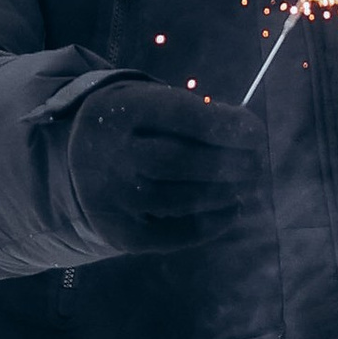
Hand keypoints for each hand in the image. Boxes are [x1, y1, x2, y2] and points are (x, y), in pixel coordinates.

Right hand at [61, 80, 264, 253]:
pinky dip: (210, 225)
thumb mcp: (155, 104)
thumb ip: (197, 115)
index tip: (256, 134)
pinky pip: (171, 234)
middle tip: (256, 165)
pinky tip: (231, 210)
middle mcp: (109, 154)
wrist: (82, 162)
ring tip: (247, 186)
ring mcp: (110, 197)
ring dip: (223, 194)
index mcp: (119, 110)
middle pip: (177, 161)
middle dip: (226, 164)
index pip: (179, 116)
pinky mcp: (120, 232)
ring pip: (177, 199)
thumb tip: (248, 136)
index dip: (223, 126)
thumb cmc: (138, 128)